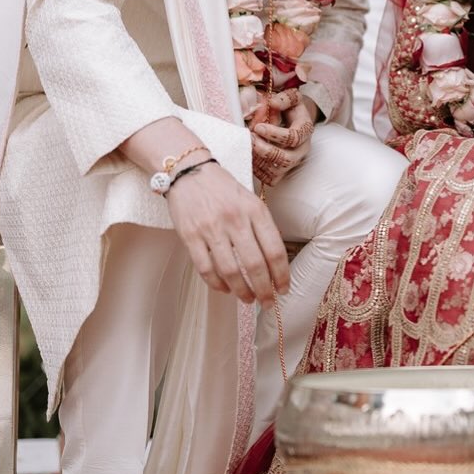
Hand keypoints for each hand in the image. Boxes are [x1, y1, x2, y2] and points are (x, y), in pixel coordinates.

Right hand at [166, 160, 289, 304]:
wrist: (189, 171)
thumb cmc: (223, 188)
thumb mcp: (250, 200)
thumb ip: (261, 227)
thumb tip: (273, 263)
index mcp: (255, 210)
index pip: (275, 250)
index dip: (282, 275)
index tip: (283, 289)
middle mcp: (235, 219)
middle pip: (255, 265)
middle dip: (264, 290)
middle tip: (267, 302)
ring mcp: (211, 228)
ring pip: (231, 271)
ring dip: (242, 291)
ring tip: (247, 299)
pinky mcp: (190, 236)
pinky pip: (206, 269)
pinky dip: (217, 284)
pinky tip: (225, 288)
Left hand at [251, 89, 316, 186]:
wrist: (295, 120)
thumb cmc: (291, 108)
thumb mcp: (292, 97)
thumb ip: (285, 98)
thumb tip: (273, 103)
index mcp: (305, 130)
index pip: (293, 138)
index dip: (275, 134)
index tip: (258, 127)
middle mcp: (301, 149)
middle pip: (287, 159)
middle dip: (265, 151)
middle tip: (250, 139)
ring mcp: (293, 161)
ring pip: (278, 171)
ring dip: (260, 161)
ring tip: (247, 147)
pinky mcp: (283, 170)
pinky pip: (271, 179)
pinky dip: (259, 171)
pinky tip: (250, 157)